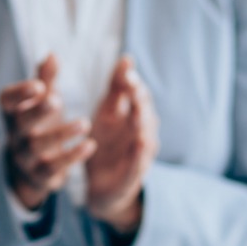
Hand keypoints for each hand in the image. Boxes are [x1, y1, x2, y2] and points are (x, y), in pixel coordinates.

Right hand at [0, 54, 94, 210]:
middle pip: (21, 123)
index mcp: (13, 112)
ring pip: (38, 146)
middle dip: (37, 111)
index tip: (39, 85)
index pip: (7, 100)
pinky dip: (72, 156)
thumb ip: (45, 79)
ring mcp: (26, 156)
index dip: (19, 93)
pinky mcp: (40, 175)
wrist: (29, 167)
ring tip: (85, 123)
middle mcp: (15, 134)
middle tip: (56, 100)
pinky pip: (53, 167)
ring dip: (61, 134)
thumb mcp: (41, 101)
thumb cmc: (38, 124)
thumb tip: (52, 54)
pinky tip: (90, 145)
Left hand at [85, 56, 157, 233]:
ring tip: (137, 113)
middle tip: (131, 85)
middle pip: (144, 113)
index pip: (137, 95)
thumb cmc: (106, 144)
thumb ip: (117, 88)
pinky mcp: (132, 177)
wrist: (101, 187)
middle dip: (139, 100)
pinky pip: (138, 165)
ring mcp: (139, 156)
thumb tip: (127, 58)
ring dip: (143, 125)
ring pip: (145, 137)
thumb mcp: (107, 113)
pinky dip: (140, 155)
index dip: (132, 83)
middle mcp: (141, 133)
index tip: (125, 69)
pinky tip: (139, 143)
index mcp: (132, 116)